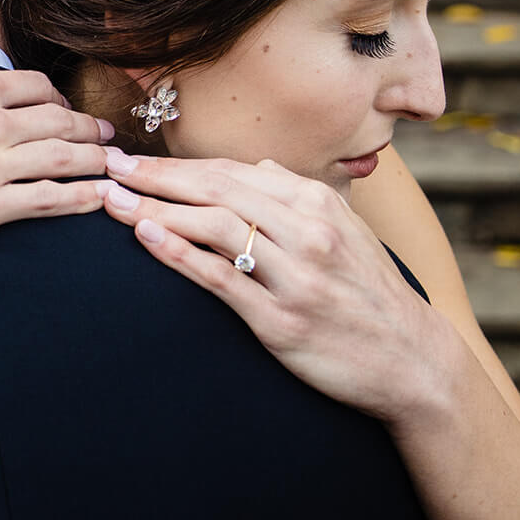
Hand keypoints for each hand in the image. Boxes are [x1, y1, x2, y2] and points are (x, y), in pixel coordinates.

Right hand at [0, 3, 113, 240]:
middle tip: (110, 141)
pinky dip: (80, 200)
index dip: (59, 102)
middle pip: (61, 125)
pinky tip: (99, 200)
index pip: (37, 91)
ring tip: (117, 170)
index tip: (70, 114)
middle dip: (90, 132)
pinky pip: (46, 202)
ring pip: (64, 162)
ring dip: (96, 164)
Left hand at [99, 152, 460, 423]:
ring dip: (155, 209)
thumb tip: (257, 167)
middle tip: (107, 167)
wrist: (412, 362)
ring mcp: (296, 276)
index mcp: (317, 204)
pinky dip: (181, 254)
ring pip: (214, 227)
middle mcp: (307, 232)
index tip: (130, 158)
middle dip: (154, 176)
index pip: (230, 173)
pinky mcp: (283, 321)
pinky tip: (146, 238)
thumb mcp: (347, 231)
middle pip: (216, 190)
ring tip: (110, 200)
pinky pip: (223, 279)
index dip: (174, 164)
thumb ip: (298, 197)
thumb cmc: (370, 295)